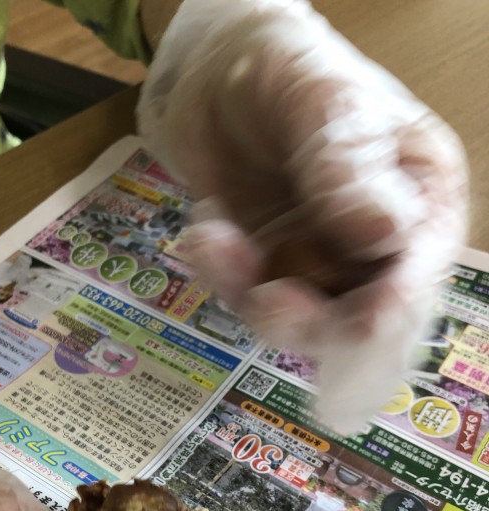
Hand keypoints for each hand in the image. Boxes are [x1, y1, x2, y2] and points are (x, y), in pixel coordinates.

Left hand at [138, 0, 467, 432]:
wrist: (220, 80)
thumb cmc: (292, 75)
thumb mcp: (326, 102)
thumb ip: (350, 165)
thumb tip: (384, 235)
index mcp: (420, 203)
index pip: (418, 272)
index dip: (395, 306)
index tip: (366, 321)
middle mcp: (376, 250)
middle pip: (359, 321)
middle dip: (313, 321)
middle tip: (269, 299)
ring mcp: (318, 267)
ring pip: (295, 322)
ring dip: (250, 291)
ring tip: (213, 237)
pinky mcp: (267, 275)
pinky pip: (244, 300)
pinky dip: (220, 275)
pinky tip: (204, 232)